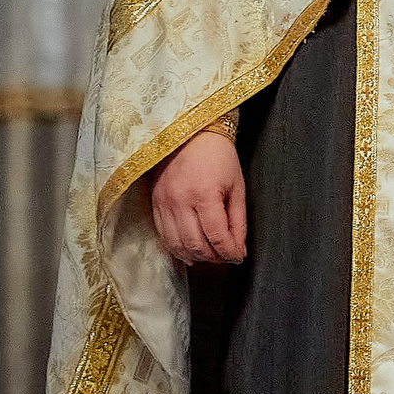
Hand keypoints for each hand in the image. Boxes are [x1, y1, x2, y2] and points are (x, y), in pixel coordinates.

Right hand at [151, 131, 246, 264]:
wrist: (190, 135)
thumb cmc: (218, 157)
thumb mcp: (237, 187)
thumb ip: (238, 220)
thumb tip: (239, 247)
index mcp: (204, 195)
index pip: (217, 237)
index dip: (230, 253)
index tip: (238, 257)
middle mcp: (180, 202)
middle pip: (195, 245)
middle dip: (214, 258)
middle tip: (226, 258)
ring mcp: (163, 203)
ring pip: (176, 244)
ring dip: (195, 256)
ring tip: (210, 256)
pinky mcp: (154, 204)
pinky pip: (163, 235)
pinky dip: (176, 248)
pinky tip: (189, 251)